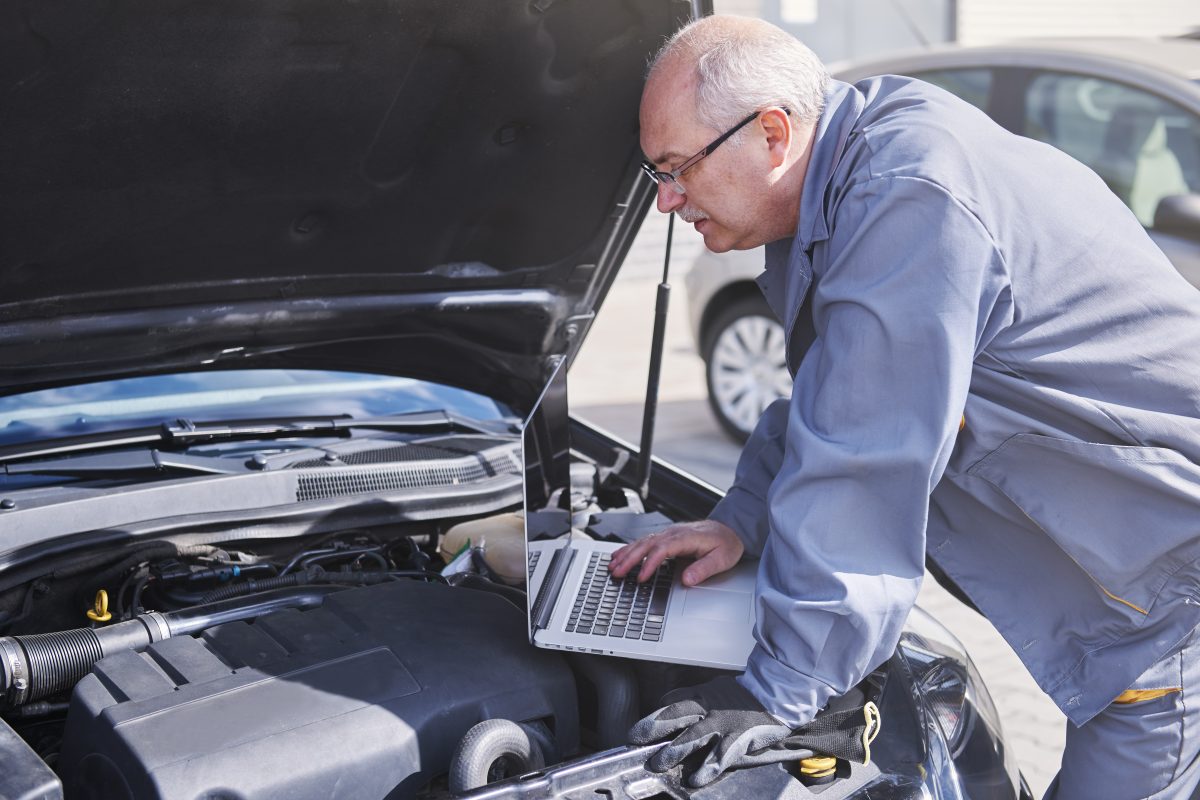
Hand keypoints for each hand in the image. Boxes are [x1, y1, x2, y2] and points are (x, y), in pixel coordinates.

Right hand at [608, 519, 742, 585]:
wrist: (730, 530)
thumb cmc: (726, 544)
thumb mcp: (722, 559)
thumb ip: (704, 569)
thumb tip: (687, 579)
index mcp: (686, 537)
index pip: (663, 549)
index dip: (650, 564)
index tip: (641, 578)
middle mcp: (674, 533)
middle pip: (647, 545)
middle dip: (630, 559)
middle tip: (617, 572)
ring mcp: (669, 534)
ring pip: (643, 542)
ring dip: (626, 554)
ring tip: (612, 566)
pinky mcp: (666, 537)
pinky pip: (645, 542)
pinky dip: (630, 549)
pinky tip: (620, 555)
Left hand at [629, 676, 790, 786]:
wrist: (775, 694)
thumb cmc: (743, 696)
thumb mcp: (714, 689)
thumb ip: (694, 699)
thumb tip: (669, 705)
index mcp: (701, 695)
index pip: (671, 702)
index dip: (654, 717)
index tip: (637, 732)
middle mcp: (707, 707)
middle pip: (675, 715)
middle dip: (653, 728)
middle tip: (635, 741)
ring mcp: (721, 723)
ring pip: (692, 737)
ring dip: (673, 751)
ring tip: (658, 764)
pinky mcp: (737, 739)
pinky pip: (719, 757)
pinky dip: (706, 769)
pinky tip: (695, 780)